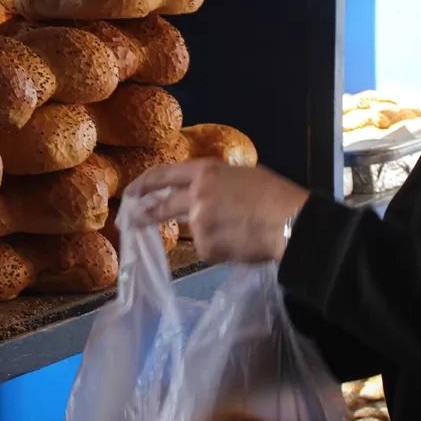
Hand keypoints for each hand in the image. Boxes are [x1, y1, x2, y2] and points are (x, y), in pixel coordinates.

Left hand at [128, 158, 309, 263]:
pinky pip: (208, 249)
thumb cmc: (276, 195)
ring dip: (207, 234)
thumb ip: (218, 182)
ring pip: (193, 230)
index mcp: (206, 172)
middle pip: (161, 206)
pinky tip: (241, 245)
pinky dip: (220, 249)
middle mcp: (196, 195)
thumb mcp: (243, 175)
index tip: (131, 192)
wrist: (290, 223)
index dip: (144, 183)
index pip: (164, 174)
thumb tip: (209, 192)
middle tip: (130, 221)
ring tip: (233, 233)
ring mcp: (199, 223)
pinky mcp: (207, 248)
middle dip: (143, 214)